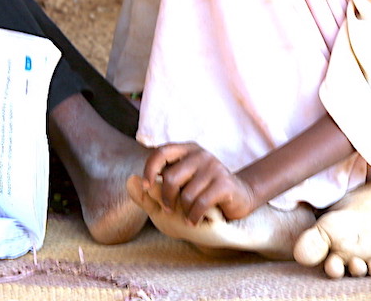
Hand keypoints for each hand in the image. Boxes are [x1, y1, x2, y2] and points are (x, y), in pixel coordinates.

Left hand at [142, 142, 258, 222]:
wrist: (239, 198)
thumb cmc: (200, 195)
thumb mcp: (176, 190)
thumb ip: (151, 190)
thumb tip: (131, 181)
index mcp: (185, 150)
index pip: (160, 153)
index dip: (150, 170)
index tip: (147, 187)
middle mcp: (199, 154)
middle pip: (171, 177)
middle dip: (167, 199)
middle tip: (169, 210)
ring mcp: (214, 167)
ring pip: (186, 194)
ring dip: (184, 211)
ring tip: (189, 216)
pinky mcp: (225, 183)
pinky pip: (201, 203)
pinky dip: (194, 216)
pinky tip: (195, 220)